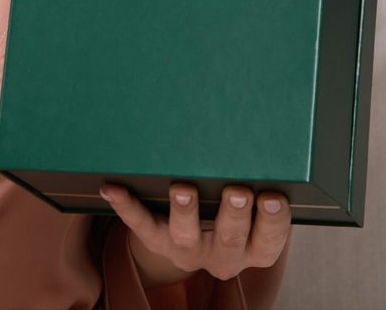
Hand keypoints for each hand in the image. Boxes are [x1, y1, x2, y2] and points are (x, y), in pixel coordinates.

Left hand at [99, 182, 290, 285]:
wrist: (190, 238)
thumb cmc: (230, 207)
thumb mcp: (253, 204)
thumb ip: (260, 179)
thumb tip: (261, 129)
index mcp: (253, 246)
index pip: (269, 238)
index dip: (273, 220)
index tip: (272, 196)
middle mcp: (223, 255)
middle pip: (230, 239)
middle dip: (233, 215)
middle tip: (236, 192)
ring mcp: (187, 251)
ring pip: (186, 236)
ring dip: (185, 212)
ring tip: (183, 189)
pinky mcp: (156, 241)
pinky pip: (140, 225)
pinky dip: (126, 206)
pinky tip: (112, 188)